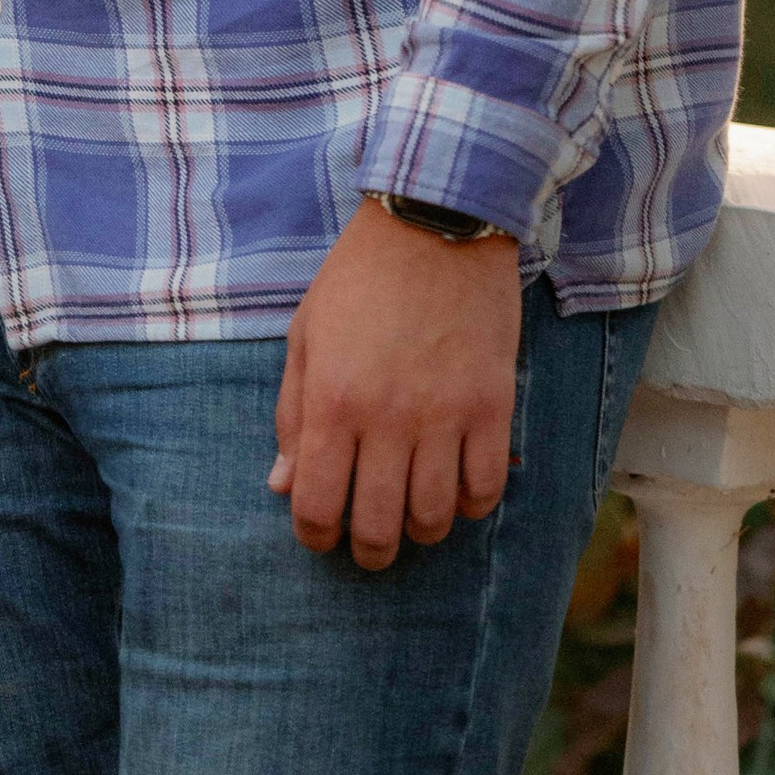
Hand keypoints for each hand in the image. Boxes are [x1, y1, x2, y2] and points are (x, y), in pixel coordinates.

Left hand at [269, 199, 520, 569]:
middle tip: (369, 544)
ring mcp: (444, 414)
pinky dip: (468, 505)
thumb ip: (291, 413)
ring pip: (434, 518)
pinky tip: (454, 488)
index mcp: (332, 399)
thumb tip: (282, 485)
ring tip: (411, 516)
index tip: (320, 534)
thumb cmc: (359, 278)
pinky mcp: (492, 406)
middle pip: (378, 527)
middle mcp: (387, 417)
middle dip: (369, 551)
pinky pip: (484, 489)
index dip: (315, 536)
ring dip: (420, 531)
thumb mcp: (307, 334)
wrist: (435, 223)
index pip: (317, 505)